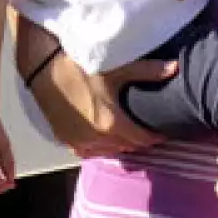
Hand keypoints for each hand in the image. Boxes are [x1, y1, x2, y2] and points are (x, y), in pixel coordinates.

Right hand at [27, 49, 174, 158]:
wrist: (41, 68)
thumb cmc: (78, 66)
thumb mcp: (117, 67)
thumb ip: (148, 70)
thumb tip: (175, 68)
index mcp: (111, 123)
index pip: (142, 139)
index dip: (156, 136)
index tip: (165, 130)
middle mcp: (95, 138)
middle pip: (127, 147)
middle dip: (140, 141)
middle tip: (149, 129)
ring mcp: (78, 141)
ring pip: (107, 152)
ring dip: (121, 145)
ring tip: (130, 132)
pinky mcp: (65, 139)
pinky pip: (88, 151)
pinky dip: (100, 147)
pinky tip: (105, 136)